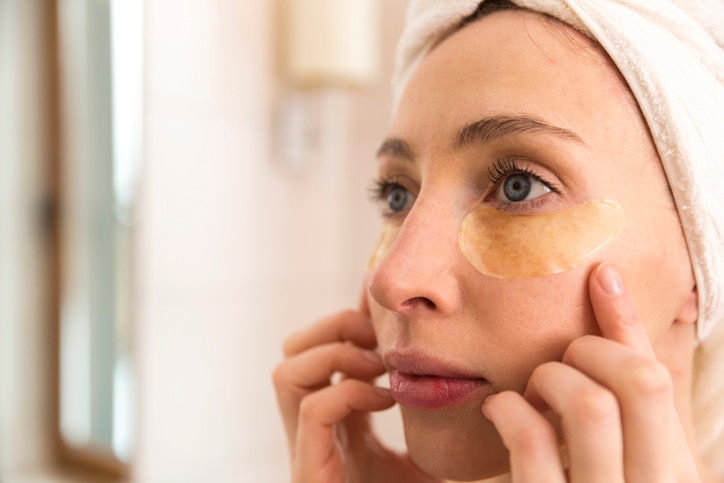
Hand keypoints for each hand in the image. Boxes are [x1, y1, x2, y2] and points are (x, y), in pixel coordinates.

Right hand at [273, 304, 438, 482]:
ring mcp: (305, 446)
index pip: (319, 346)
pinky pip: (313, 409)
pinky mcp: (308, 470)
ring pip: (286, 371)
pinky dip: (350, 392)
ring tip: (378, 367)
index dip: (352, 318)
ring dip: (335, 355)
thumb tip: (448, 374)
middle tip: (380, 340)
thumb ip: (427, 414)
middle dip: (336, 327)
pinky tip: (385, 400)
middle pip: (292, 348)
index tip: (390, 317)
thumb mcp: (423, 448)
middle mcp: (311, 425)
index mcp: (335, 414)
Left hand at [481, 262, 702, 481]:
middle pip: (639, 381)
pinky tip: (501, 409)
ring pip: (588, 402)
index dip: (629, 321)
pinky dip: (511, 407)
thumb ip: (633, 407)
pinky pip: (532, 438)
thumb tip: (616, 305)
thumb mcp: (634, 467)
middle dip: (591, 350)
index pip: (662, 380)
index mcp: (680, 477)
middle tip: (562, 360)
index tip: (601, 275)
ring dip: (552, 376)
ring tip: (533, 387)